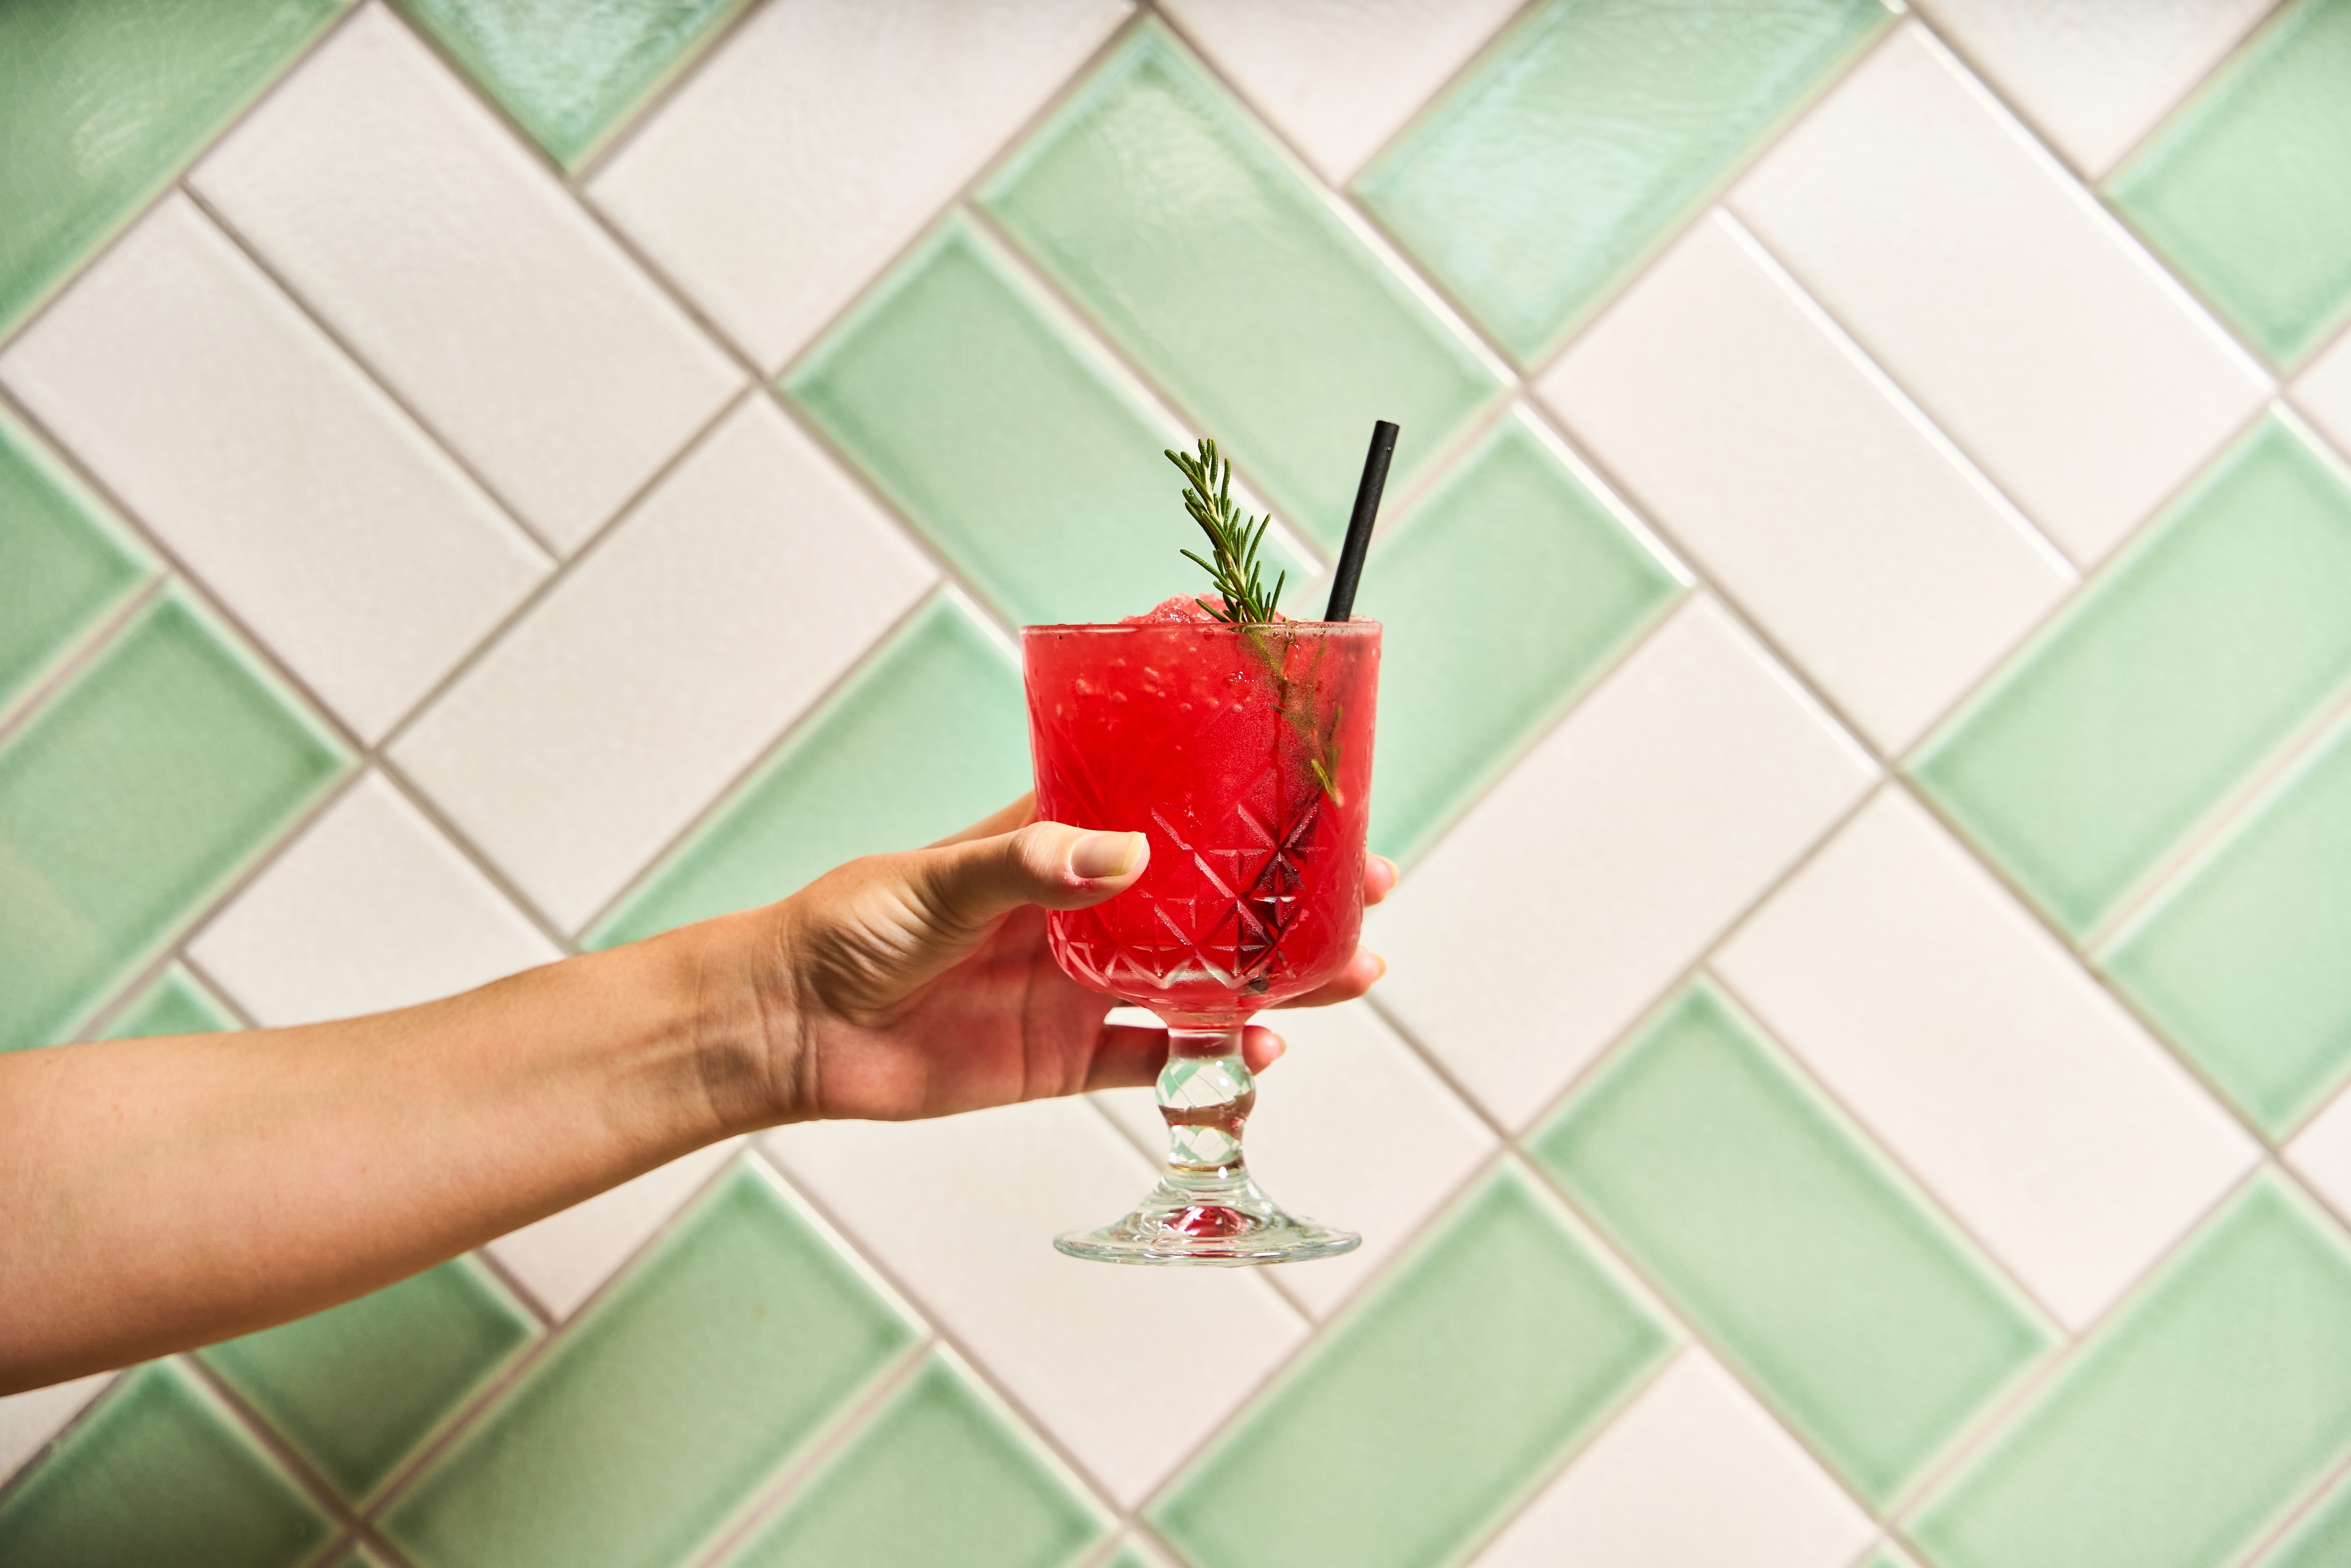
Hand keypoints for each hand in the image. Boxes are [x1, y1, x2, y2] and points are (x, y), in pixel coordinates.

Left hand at [752, 794, 1395, 1123]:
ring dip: (1275, 980)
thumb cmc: (850, 925)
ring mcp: (1086, 986)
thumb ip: (1027, 867)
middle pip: (1214, 902)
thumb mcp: (938, 881)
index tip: (1318, 798)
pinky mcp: (1069, 1058)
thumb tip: (1118, 856)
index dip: (1246, 805)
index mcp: (1061, 844)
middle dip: (1290, 900)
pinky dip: (1212, 1063)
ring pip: (1206, 981)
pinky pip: (1159, 1062)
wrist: (794, 1026)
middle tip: (1366, 897)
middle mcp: (1089, 912)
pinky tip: (1259, 1052)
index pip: (1172, 811)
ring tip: (1346, 975)